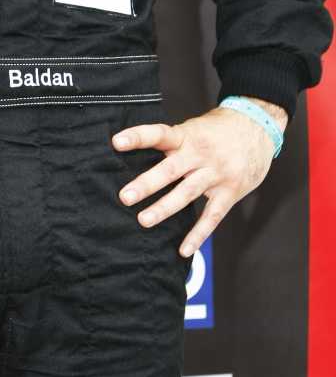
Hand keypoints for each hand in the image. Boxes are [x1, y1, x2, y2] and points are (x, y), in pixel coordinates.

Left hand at [112, 100, 286, 257]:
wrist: (259, 126)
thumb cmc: (218, 130)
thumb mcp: (194, 127)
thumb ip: (170, 142)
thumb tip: (135, 156)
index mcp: (187, 136)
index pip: (160, 134)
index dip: (138, 137)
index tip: (117, 142)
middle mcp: (200, 154)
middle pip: (171, 170)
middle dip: (147, 184)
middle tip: (125, 197)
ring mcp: (216, 174)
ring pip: (187, 193)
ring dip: (165, 208)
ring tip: (143, 220)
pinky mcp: (230, 191)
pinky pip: (212, 216)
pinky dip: (198, 234)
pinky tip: (183, 250)